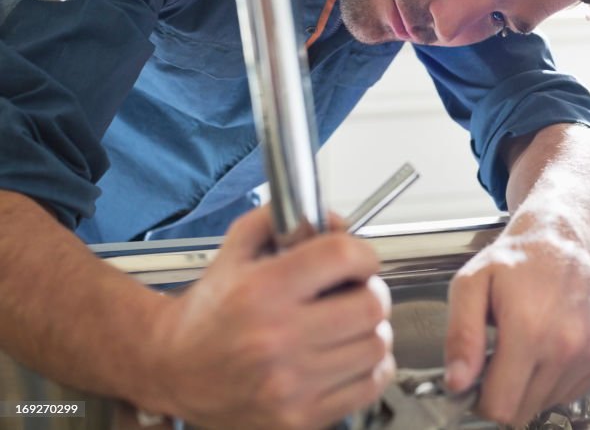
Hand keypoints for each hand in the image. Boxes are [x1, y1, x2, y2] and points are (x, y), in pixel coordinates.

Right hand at [144, 206, 394, 429]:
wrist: (171, 370)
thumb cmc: (207, 312)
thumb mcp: (234, 250)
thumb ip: (280, 220)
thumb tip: (334, 221)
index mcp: (262, 291)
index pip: (343, 257)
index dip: (362, 252)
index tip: (359, 259)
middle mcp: (276, 339)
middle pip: (371, 304)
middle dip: (370, 291)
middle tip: (356, 291)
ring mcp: (290, 384)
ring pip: (376, 345)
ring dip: (372, 329)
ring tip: (349, 325)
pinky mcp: (299, 417)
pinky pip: (370, 384)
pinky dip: (370, 367)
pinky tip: (348, 355)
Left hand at [444, 222, 589, 425]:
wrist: (564, 237)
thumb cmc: (516, 260)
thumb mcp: (471, 285)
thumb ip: (460, 336)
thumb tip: (457, 383)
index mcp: (529, 329)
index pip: (501, 408)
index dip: (481, 403)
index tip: (477, 385)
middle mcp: (568, 344)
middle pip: (524, 410)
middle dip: (506, 392)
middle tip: (500, 358)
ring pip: (550, 401)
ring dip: (533, 384)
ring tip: (528, 344)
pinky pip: (575, 389)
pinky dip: (558, 376)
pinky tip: (551, 344)